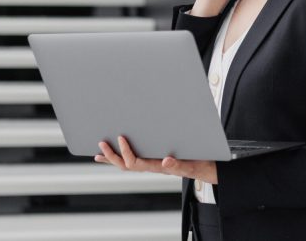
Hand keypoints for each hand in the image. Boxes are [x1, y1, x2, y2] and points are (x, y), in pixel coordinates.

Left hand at [95, 135, 217, 183]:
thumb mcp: (191, 164)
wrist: (206, 168)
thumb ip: (179, 165)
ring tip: (99, 152)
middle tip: (101, 144)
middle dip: (112, 156)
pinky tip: (115, 152)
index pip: (136, 162)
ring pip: (127, 164)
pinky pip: (133, 160)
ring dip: (112, 158)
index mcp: (158, 166)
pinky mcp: (154, 161)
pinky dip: (121, 156)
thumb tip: (166, 161)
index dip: (126, 152)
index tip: (121, 137)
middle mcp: (152, 166)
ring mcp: (152, 164)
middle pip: (126, 165)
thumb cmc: (199, 164)